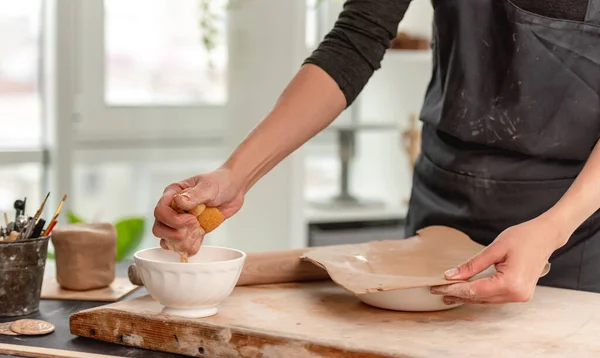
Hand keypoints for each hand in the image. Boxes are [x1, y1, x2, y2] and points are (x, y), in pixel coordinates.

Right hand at [152, 167, 243, 255]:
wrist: (233, 190)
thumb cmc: (219, 183)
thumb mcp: (208, 187)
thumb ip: (193, 195)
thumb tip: (178, 202)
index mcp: (172, 194)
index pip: (160, 212)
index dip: (174, 220)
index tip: (193, 218)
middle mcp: (172, 209)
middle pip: (159, 229)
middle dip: (176, 234)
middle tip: (195, 225)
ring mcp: (180, 222)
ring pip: (168, 241)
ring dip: (184, 241)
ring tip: (199, 230)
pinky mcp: (189, 231)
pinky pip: (182, 246)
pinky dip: (191, 246)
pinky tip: (201, 236)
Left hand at [430, 217, 567, 304]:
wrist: (546, 236)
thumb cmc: (523, 237)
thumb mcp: (494, 248)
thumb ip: (472, 265)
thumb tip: (450, 275)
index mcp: (511, 283)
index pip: (474, 290)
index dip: (453, 289)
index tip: (436, 287)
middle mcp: (517, 294)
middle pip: (479, 298)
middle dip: (456, 294)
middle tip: (436, 290)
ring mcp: (520, 296)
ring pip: (486, 300)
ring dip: (466, 296)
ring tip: (446, 294)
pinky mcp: (520, 294)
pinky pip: (494, 297)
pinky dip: (478, 294)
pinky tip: (465, 292)